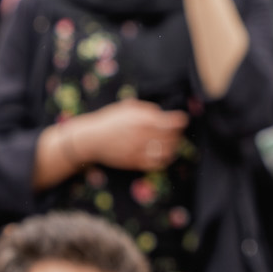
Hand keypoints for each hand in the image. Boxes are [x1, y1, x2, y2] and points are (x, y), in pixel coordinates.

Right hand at [72, 99, 190, 171]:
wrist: (90, 139)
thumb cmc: (110, 120)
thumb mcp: (129, 107)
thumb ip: (148, 110)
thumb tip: (164, 114)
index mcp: (144, 120)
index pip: (174, 122)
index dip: (181, 121)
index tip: (182, 120)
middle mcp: (144, 135)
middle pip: (173, 137)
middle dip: (178, 134)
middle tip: (176, 132)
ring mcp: (140, 150)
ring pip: (167, 151)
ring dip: (173, 147)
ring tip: (172, 143)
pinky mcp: (134, 162)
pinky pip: (156, 164)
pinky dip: (164, 160)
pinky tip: (164, 155)